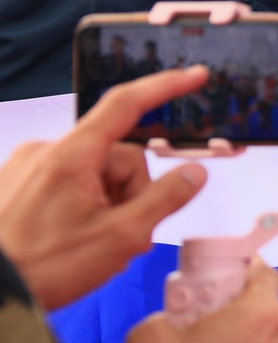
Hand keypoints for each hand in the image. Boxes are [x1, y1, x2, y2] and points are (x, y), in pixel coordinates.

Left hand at [0, 68, 211, 309]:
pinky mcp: (16, 184)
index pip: (126, 105)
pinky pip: (67, 182)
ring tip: (95, 241)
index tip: (195, 76)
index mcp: (73, 155)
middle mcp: (47, 151)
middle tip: (126, 232)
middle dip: (132, 191)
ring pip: (93, 172)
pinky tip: (74, 237)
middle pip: (117, 155)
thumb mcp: (120, 237)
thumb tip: (194, 172)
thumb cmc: (45, 266)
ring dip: (108, 203)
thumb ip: (164, 199)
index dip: (165, 87)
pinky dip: (82, 205)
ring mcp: (28, 167)